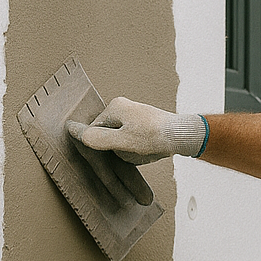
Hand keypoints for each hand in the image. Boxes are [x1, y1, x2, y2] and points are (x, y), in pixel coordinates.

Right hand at [66, 97, 206, 164]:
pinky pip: (134, 141)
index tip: (116, 153)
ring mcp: (135, 115)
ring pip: (121, 141)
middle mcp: (124, 107)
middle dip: (119, 149)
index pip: (95, 131)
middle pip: (108, 136)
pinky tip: (150, 151)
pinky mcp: (145, 124)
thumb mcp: (123, 141)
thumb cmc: (155, 137)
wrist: (184, 135)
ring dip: (130, 151)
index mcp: (115, 107)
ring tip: (144, 150)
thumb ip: (98, 138)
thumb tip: (76, 132)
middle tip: (134, 151)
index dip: (102, 146)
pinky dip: (140, 149)